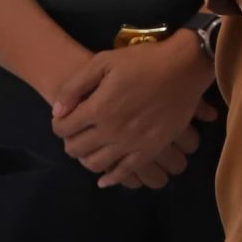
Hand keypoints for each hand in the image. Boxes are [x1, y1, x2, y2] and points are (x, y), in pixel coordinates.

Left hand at [50, 33, 216, 189]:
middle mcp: (111, 131)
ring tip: (89, 151)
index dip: (58, 125)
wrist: (184, 67)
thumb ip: (75, 86)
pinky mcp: (151, 149)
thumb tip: (57, 111)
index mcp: (98, 108)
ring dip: (86, 160)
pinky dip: (111, 178)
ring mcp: (132, 143)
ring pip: (97, 164)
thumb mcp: (103, 61)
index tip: (64, 120)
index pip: (63, 128)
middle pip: (76, 149)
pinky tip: (104, 180)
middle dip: (69, 142)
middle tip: (75, 135)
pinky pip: (126, 172)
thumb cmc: (143, 61)